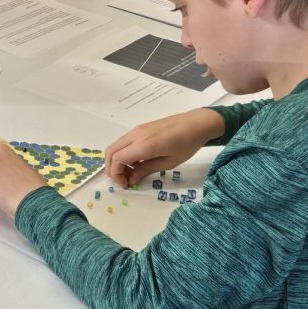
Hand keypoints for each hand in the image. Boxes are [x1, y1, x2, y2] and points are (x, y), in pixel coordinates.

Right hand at [104, 108, 224, 188]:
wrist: (196, 123)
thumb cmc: (186, 144)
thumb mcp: (168, 163)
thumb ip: (146, 170)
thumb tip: (131, 179)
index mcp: (143, 145)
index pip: (117, 159)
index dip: (116, 174)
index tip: (125, 185)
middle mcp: (135, 135)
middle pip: (110, 152)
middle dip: (112, 168)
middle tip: (123, 180)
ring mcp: (136, 130)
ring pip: (115, 146)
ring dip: (117, 161)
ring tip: (131, 173)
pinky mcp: (140, 128)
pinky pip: (124, 142)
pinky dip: (123, 153)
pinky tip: (137, 161)